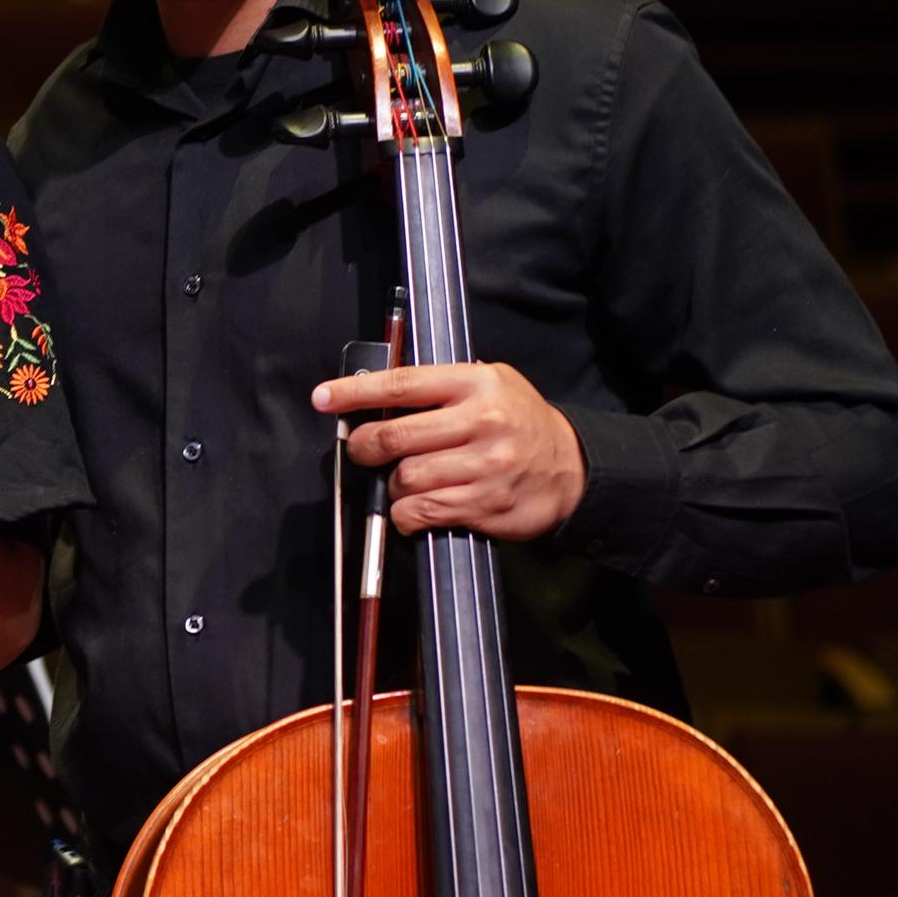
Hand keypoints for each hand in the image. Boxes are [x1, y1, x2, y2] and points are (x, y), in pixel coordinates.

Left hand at [312, 360, 584, 538]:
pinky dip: (406, 513)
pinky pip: (420, 511)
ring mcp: (484, 465)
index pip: (402, 385)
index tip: (323, 398)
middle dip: (365, 447)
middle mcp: (481, 421)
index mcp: (475, 384)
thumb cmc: (519, 423)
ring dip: (393, 484)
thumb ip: (439, 387)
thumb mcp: (490, 385)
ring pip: (403, 478)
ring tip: (408, 479)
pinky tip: (417, 506)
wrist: (574, 468)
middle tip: (365, 450)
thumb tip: (375, 394)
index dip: (355, 392)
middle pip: (393, 437)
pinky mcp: (484, 503)